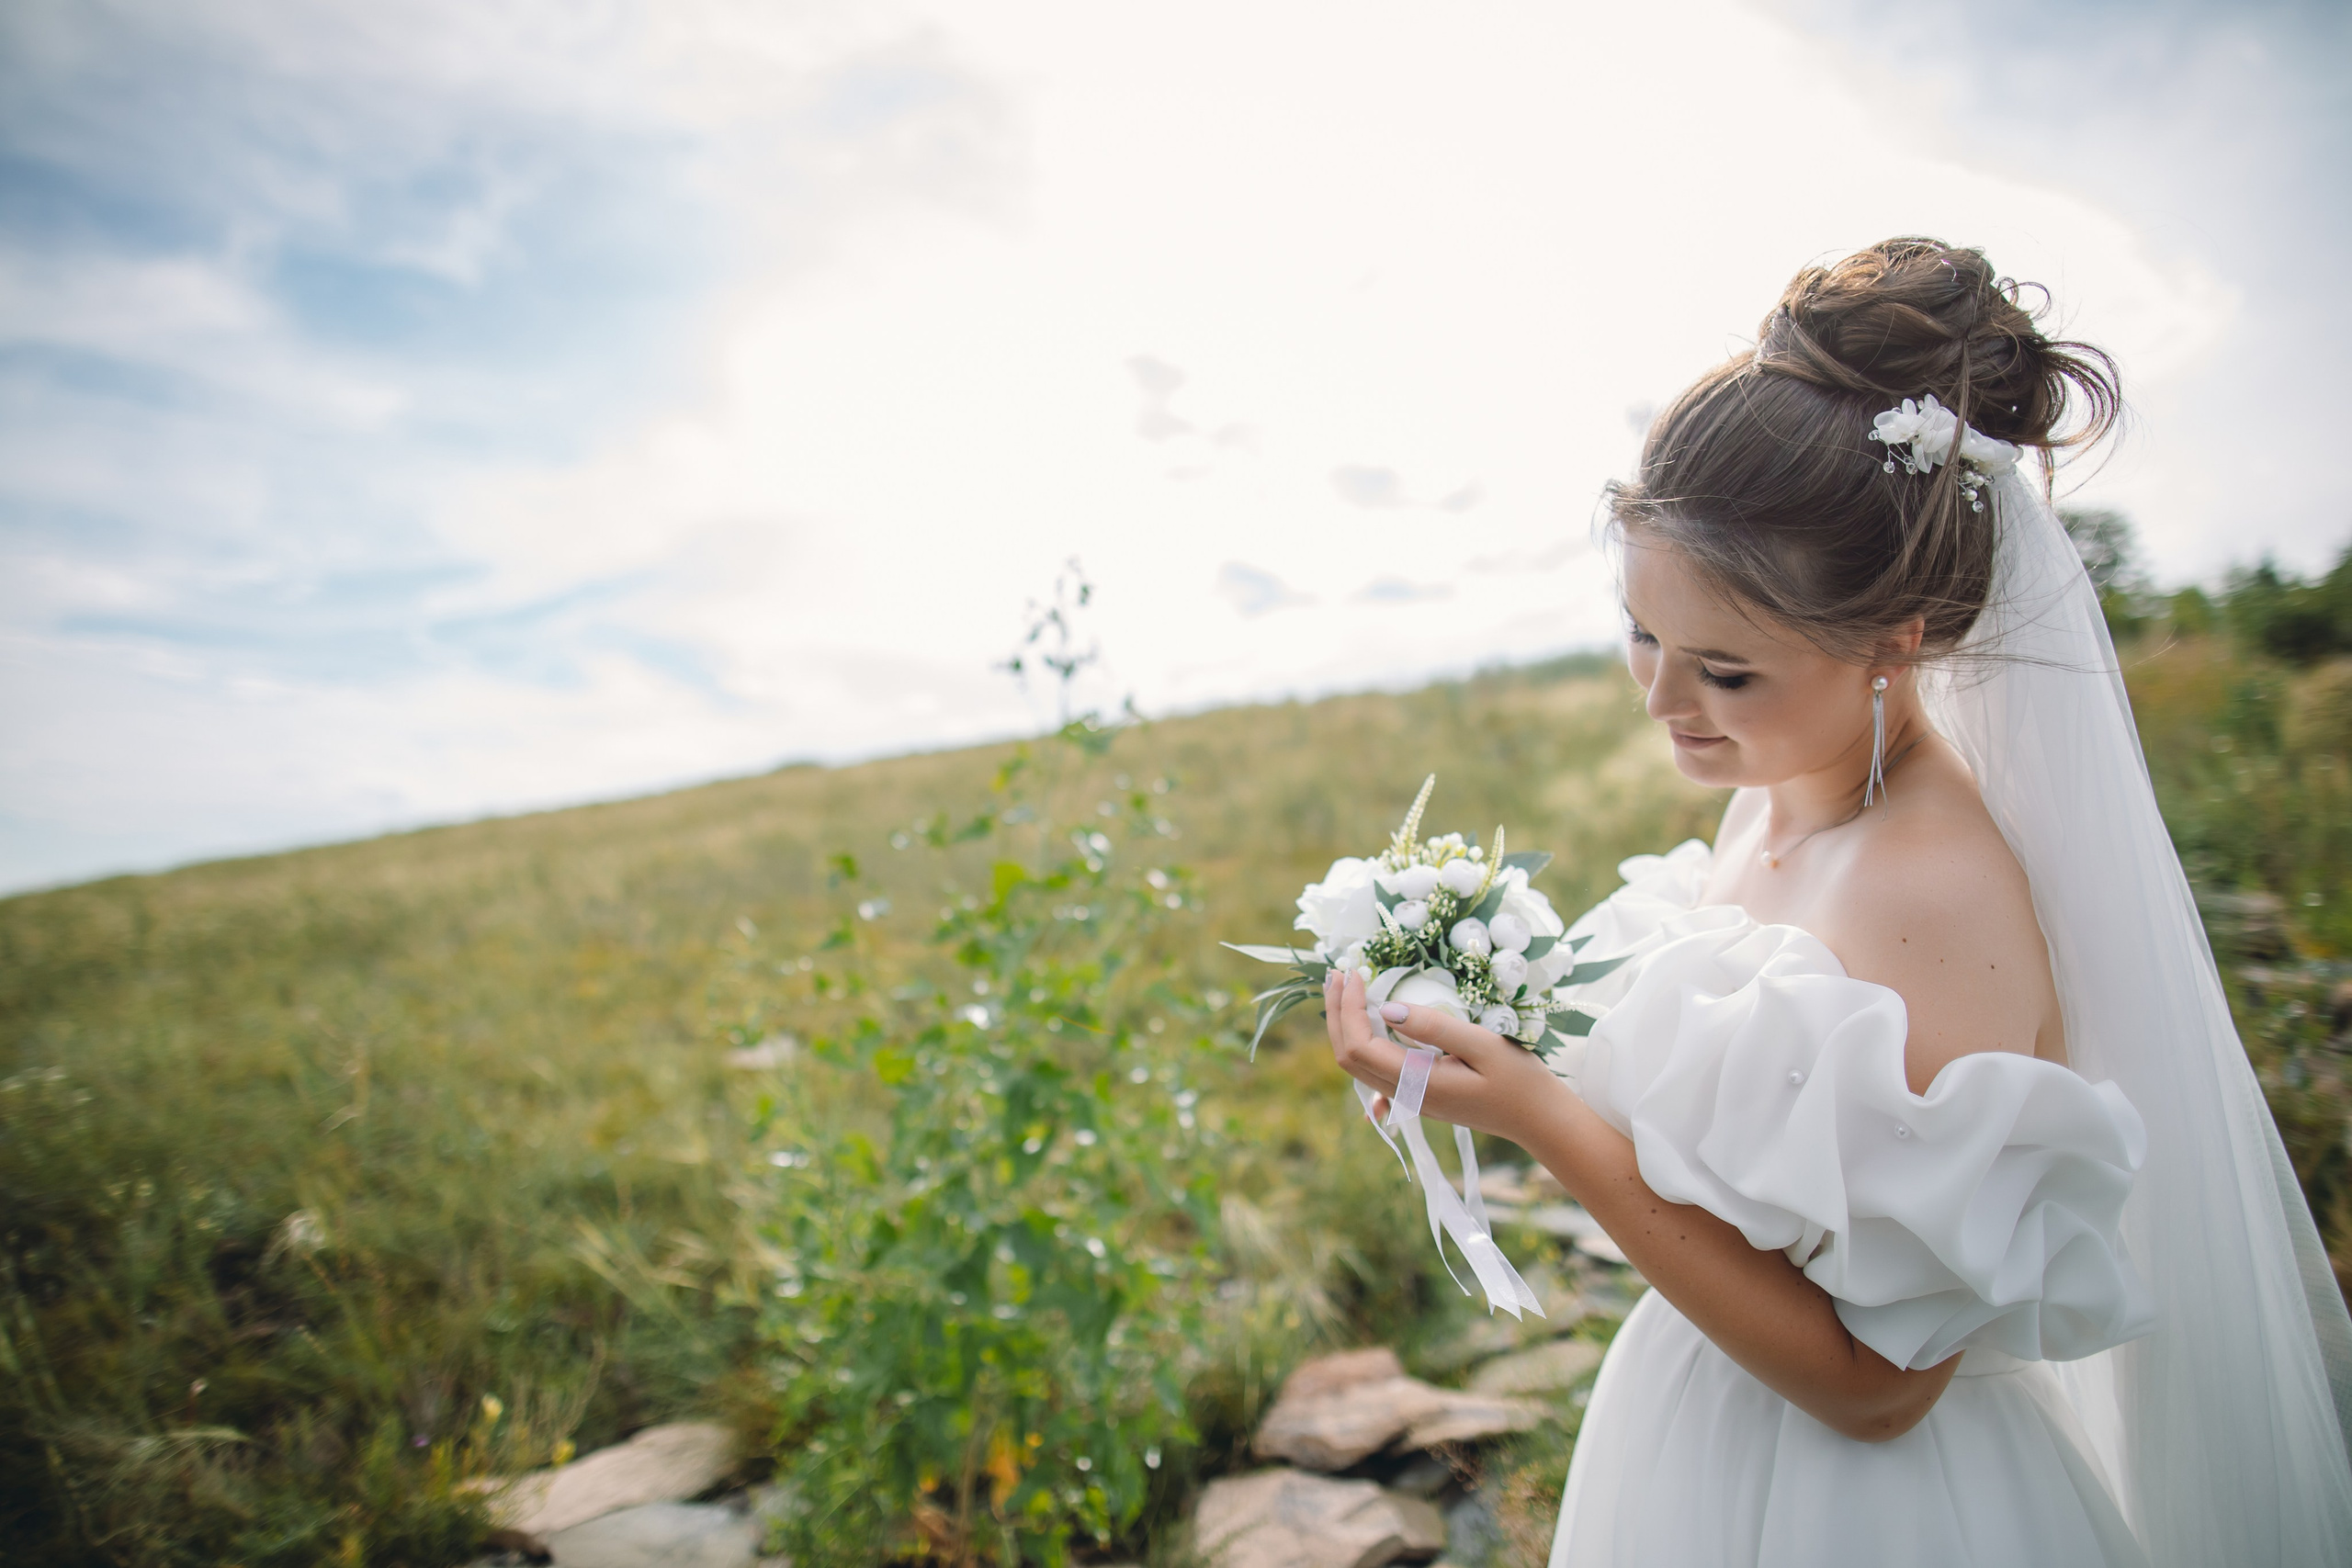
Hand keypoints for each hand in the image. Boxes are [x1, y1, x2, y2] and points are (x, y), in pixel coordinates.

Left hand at [1320, 968, 1574, 1147]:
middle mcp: (1406, 1094)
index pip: (1360, 1045)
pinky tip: (1364, 1024)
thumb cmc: (1518, 1078)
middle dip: (1337, 1013)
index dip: (1349, 1008)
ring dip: (1346, 1025)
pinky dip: (1361, 1044)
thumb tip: (1387, 1009)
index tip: (1357, 973)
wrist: (1537, 1118)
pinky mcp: (1419, 1095)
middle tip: (1338, 973)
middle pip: (1348, 1057)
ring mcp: (1410, 1098)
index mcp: (1418, 1082)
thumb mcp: (1482, 1044)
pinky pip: (1376, 1074)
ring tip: (1346, 990)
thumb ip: (1434, 1027)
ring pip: (1358, 1065)